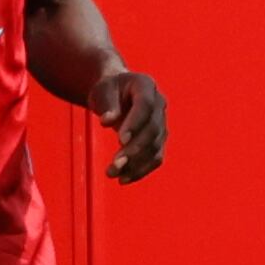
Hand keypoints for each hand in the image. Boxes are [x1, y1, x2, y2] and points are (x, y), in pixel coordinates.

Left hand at [85, 65, 166, 180]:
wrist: (116, 93)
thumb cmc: (108, 89)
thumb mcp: (102, 90)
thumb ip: (107, 104)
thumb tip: (107, 121)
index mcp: (146, 85)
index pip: (145, 105)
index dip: (135, 123)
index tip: (120, 140)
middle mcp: (159, 104)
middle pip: (152, 129)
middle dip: (134, 149)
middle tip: (114, 164)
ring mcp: (161, 123)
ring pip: (155, 147)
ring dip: (136, 164)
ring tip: (112, 173)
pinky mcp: (158, 140)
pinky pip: (155, 157)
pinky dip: (141, 170)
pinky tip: (123, 179)